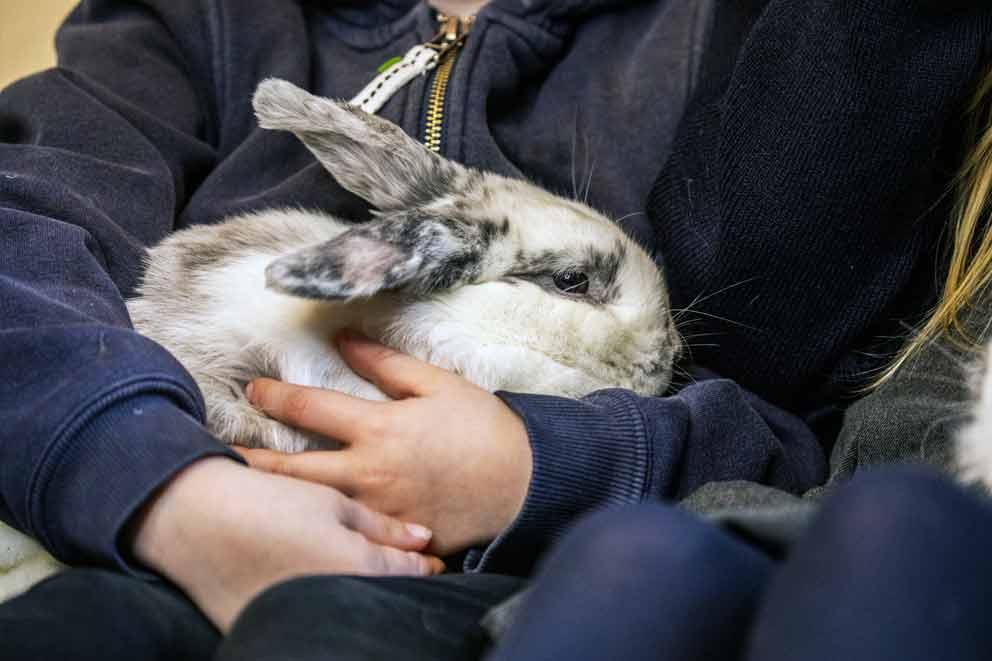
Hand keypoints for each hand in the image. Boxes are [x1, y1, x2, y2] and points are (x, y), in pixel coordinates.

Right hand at [130, 457, 443, 631]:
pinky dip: (325, 606)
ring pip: (351, 610)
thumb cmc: (267, 502)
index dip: (422, 565)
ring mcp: (305, 617)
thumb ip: (382, 527)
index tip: (428, 558)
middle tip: (397, 565)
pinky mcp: (269, 630)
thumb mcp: (332, 504)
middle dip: (395, 582)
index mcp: (359, 565)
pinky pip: (314, 619)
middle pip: (383, 598)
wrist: (193, 518)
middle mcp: (338, 599)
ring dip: (361, 594)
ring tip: (355, 573)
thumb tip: (423, 538)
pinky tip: (322, 587)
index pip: (407, 575)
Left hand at [237, 331, 532, 554]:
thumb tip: (344, 339)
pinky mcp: (391, 538)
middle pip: (292, 470)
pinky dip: (320, 524)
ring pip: (311, 506)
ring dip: (277, 496)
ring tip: (249, 489)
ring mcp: (377, 511)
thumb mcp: (438, 384)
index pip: (310, 407)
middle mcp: (368, 473)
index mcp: (378, 428)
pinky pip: (345, 534)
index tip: (254, 389)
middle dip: (253, 460)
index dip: (275, 395)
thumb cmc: (481, 428)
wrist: (521, 482)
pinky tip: (302, 519)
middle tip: (224, 454)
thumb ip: (386, 364)